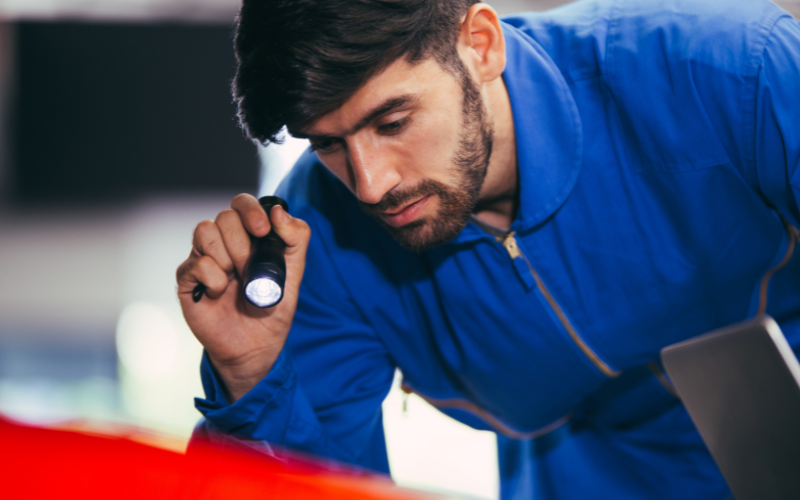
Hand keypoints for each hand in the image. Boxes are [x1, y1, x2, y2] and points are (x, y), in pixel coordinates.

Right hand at [176, 194, 310, 401]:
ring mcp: (203, 258)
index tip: (262, 230)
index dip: (250, 210)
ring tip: (235, 279)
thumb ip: (296, 238)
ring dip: (226, 256)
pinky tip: (220, 293)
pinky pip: (196, 263)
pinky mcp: (187, 280)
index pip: (241, 203)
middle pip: (224, 217)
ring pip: (204, 231)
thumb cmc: (273, 305)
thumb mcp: (295, 271)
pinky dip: (214, 279)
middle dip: (242, 243)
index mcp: (247, 236)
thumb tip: (278, 211)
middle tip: (249, 269)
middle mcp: (223, 242)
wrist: (257, 344)